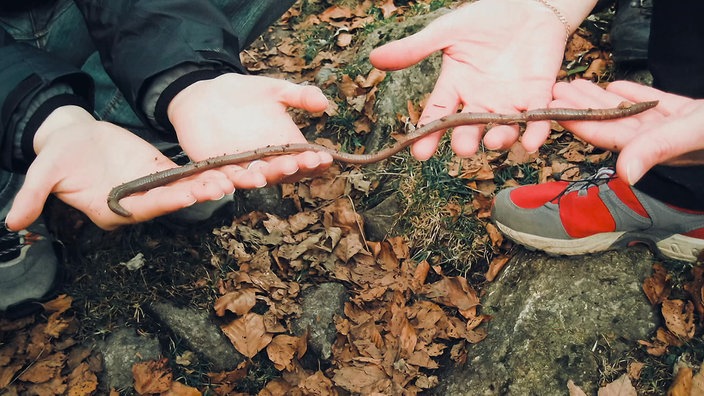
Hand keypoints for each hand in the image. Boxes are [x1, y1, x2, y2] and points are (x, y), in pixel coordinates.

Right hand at [5, 106, 239, 230]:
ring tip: (235, 176)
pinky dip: (206, 172)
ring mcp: (150, 188)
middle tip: (224, 186)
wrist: (72, 137)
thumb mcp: (44, 172)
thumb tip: (11, 221)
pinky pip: (186, 174)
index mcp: (112, 209)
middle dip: (198, 194)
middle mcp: (136, 204)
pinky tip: (228, 166)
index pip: (142, 208)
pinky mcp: (159, 172)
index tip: (188, 195)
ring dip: (209, 184)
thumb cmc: (59, 155)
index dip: (165, 202)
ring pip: (184, 189)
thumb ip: (34, 195)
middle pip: (171, 201)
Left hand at [167, 73, 332, 185]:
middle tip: (299, 162)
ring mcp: (242, 167)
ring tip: (261, 178)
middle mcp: (267, 162)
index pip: (305, 161)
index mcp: (285, 147)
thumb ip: (299, 96)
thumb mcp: (276, 90)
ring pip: (252, 178)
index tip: (325, 157)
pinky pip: (220, 179)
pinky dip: (221, 185)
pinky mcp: (216, 168)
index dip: (316, 162)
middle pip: (282, 173)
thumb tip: (324, 102)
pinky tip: (224, 186)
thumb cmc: (246, 94)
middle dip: (291, 169)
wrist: (208, 94)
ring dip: (257, 180)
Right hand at [369, 0, 571, 159]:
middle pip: (470, 128)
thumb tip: (375, 58)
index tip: (419, 153)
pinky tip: (533, 141)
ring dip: (500, 139)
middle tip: (463, 148)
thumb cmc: (487, 17)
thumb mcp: (447, 31)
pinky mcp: (538, 95)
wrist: (528, 4)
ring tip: (494, 141)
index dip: (428, 135)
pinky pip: (537, 118)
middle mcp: (480, 100)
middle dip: (466, 141)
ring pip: (502, 129)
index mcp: (456, 86)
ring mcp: (509, 100)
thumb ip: (415, 48)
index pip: (437, 115)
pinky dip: (536, 131)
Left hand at [551, 79, 703, 183]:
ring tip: (577, 85)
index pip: (606, 135)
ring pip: (630, 112)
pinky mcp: (690, 114)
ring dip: (603, 99)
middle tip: (555, 91)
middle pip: (612, 122)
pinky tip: (617, 86)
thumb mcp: (693, 132)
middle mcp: (660, 140)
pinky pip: (655, 104)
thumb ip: (659, 149)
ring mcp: (674, 127)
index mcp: (656, 148)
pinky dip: (634, 94)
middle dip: (582, 107)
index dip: (578, 122)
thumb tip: (626, 175)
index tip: (553, 109)